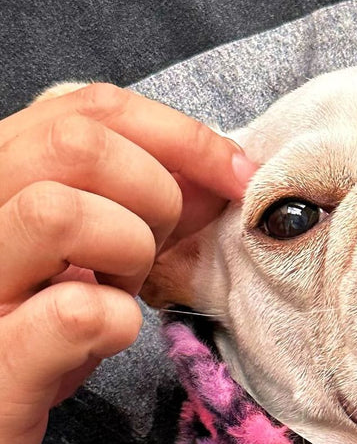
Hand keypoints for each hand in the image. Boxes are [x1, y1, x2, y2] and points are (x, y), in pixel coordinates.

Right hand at [0, 82, 256, 443]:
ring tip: (122, 291)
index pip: (84, 107)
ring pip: (58, 211)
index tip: (237, 176)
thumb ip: (129, 203)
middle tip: (160, 250)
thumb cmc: (33, 336)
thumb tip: (219, 171)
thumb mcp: (79, 256)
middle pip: (76, 145)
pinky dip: (119, 320)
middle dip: (154, 194)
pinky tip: (112, 332)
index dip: (179, 135)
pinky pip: (75, 312)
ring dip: (127, 250)